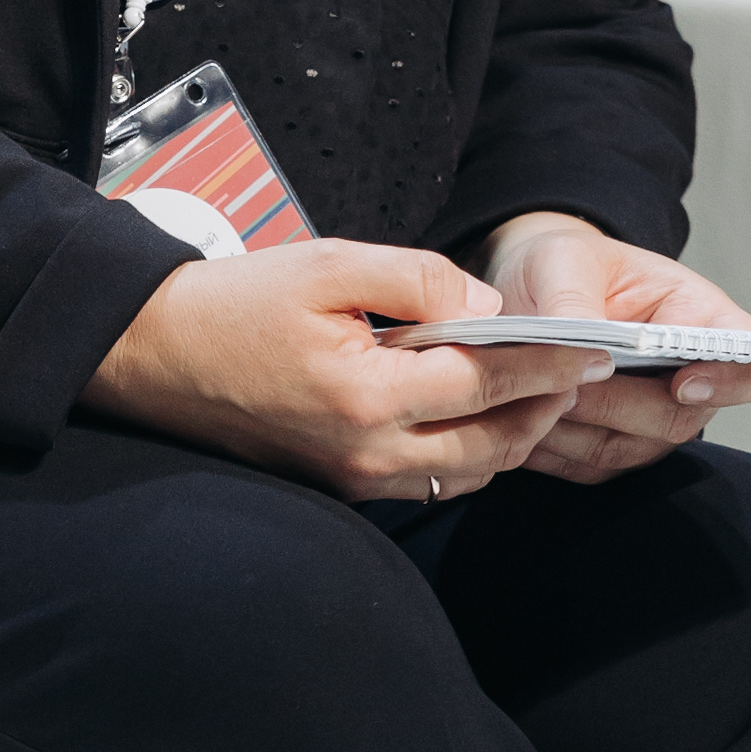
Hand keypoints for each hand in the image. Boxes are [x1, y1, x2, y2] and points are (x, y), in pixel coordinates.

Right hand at [79, 236, 613, 501]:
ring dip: (511, 435)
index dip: (550, 363)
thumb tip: (487, 310)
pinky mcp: (342, 487)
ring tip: (537, 389)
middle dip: (544, 407)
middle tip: (579, 369)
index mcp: (365, 396)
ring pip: (468, 471)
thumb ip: (419, 279)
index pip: (487, 384)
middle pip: (493, 444)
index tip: (595, 347)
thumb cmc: (236, 304)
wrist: (156, 355)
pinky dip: (470, 452)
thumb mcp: (329, 264)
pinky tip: (478, 414)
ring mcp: (354, 479)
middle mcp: (365, 453)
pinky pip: (430, 479)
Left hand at [477, 212, 750, 482]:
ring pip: (627, 450)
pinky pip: (586, 467)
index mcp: (700, 317)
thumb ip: (575, 300)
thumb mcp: (562, 260)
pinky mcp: (612, 450)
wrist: (529, 291)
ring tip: (529, 388)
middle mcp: (690, 378)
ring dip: (573, 427)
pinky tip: (520, 412)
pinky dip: (549, 446)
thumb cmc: (564, 265)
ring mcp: (652, 422)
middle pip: (681, 418)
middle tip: (562, 381)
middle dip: (615, 404)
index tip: (682, 384)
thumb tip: (582, 347)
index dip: (732, 381)